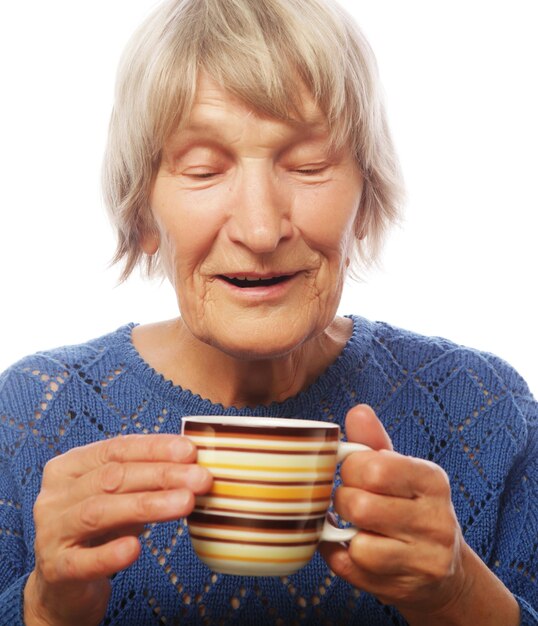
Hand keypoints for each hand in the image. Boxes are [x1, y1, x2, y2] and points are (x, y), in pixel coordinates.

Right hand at [24, 434, 211, 625]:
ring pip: (100, 512)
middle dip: (161, 475)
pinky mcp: (55, 570)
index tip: (190, 451)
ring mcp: (51, 532)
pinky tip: (136, 548)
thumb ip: (147, 478)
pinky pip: (84, 561)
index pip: (116, 449)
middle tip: (200, 479)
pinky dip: (110, 554)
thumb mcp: (121, 497)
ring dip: (148, 505)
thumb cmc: (99, 529)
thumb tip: (194, 464)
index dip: (155, 448)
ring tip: (186, 503)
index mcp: (69, 466)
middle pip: (112, 477)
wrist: (64, 583)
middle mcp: (55, 495)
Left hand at [319, 404, 468, 616]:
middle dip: (345, 501)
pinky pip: (351, 570)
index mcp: (432, 481)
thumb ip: (373, 442)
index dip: (351, 469)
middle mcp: (436, 521)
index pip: (375, 468)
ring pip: (359, 545)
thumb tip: (358, 411)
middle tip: (351, 501)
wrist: (442, 569)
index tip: (355, 473)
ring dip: (345, 533)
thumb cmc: (409, 507)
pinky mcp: (406, 589)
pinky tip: (350, 546)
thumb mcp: (399, 470)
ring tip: (355, 526)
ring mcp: (425, 560)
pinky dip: (340, 555)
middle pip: (362, 506)